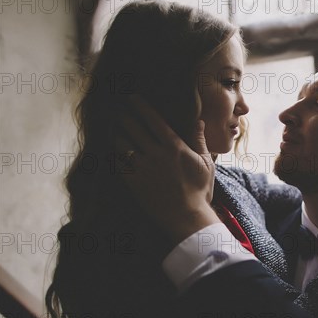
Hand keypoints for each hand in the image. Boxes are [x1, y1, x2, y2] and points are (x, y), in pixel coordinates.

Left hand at [115, 95, 218, 243]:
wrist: (187, 218)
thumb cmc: (200, 191)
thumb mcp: (205, 163)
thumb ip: (199, 140)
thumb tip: (197, 120)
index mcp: (174, 147)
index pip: (153, 120)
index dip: (140, 106)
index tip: (132, 98)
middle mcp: (156, 154)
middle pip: (133, 127)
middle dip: (123, 115)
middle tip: (117, 109)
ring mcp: (143, 168)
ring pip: (122, 143)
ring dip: (115, 132)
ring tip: (112, 127)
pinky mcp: (134, 183)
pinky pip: (118, 163)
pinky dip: (113, 154)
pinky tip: (112, 150)